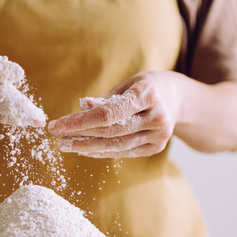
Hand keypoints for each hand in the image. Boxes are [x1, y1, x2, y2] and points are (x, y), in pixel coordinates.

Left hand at [47, 71, 179, 157]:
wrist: (179, 99)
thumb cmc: (147, 87)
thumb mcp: (128, 84)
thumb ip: (106, 99)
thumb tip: (82, 107)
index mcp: (148, 94)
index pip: (108, 113)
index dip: (80, 121)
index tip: (57, 125)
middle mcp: (156, 117)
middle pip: (110, 131)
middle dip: (80, 135)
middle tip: (58, 137)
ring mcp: (158, 135)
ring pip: (116, 145)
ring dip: (87, 147)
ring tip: (67, 145)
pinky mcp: (156, 148)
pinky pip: (124, 152)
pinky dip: (102, 152)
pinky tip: (85, 149)